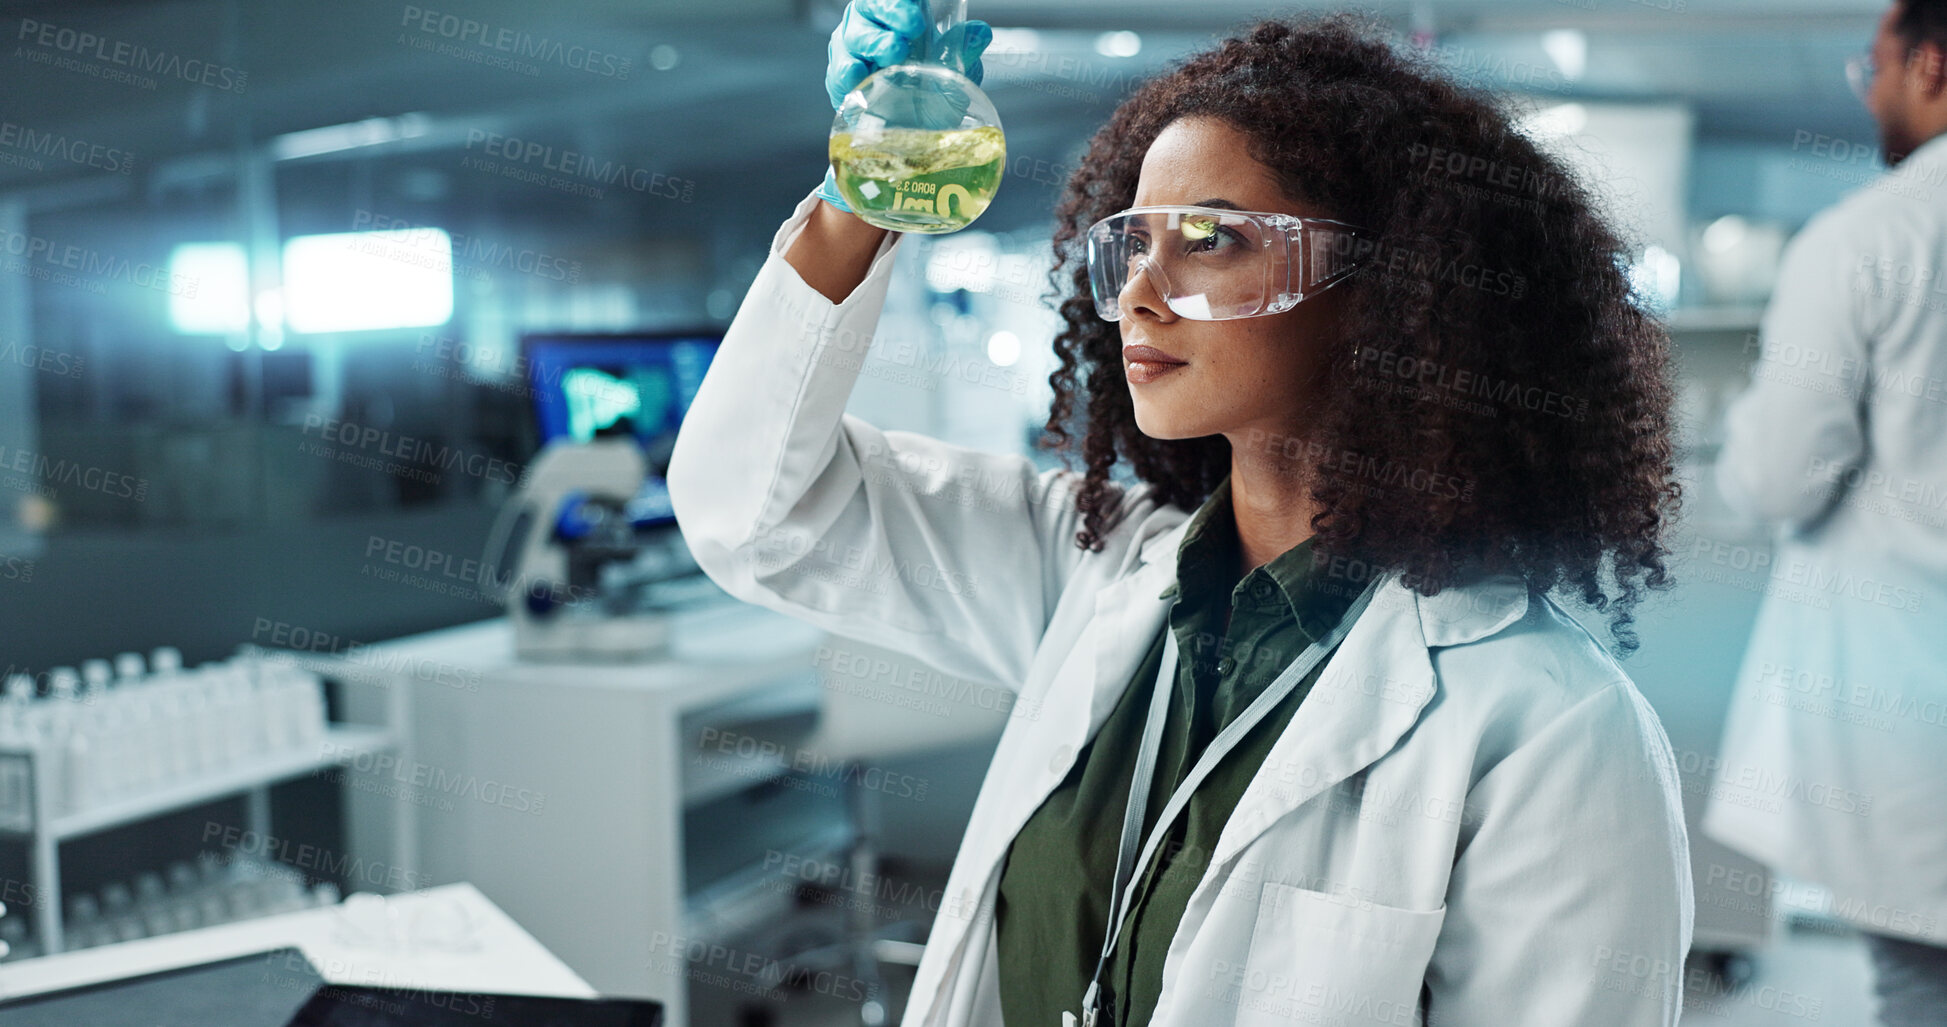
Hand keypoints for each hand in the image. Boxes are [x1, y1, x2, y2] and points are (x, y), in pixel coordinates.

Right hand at [817, 0, 992, 212]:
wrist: (916, 126)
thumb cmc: (930, 85)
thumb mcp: (951, 68)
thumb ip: (961, 50)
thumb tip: (979, 33)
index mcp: (894, 14)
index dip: (897, 6)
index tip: (915, 22)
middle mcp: (869, 25)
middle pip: (864, 15)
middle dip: (881, 30)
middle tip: (898, 48)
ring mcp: (851, 51)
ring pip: (847, 43)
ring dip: (862, 53)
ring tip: (874, 65)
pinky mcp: (840, 80)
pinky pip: (837, 77)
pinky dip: (843, 80)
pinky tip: (853, 83)